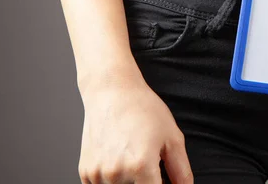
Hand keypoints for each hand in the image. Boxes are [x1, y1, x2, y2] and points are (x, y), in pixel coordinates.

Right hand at [78, 79, 193, 183]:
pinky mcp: (86, 172)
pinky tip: (119, 159)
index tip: (161, 180)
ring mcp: (98, 174)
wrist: (112, 92)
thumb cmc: (143, 109)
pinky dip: (113, 180)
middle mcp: (116, 173)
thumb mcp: (172, 137)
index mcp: (141, 166)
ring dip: (129, 182)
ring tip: (134, 157)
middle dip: (146, 182)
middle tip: (150, 162)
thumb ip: (181, 171)